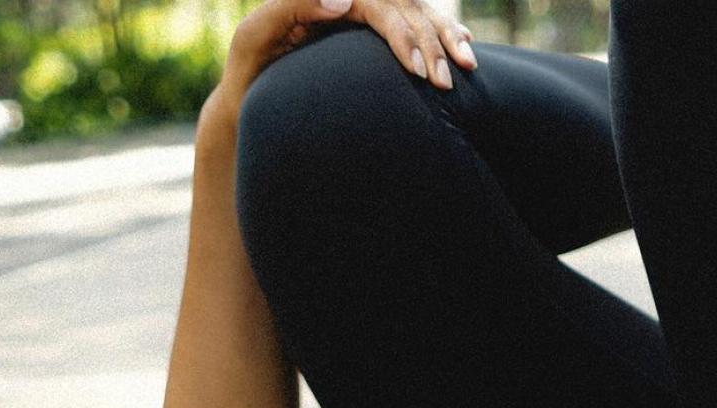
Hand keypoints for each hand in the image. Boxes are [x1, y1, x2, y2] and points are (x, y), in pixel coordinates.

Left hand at [210, 0, 476, 124]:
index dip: (401, 34)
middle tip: (446, 83)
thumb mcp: (256, 36)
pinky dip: (441, 35)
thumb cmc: (249, 66)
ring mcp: (363, 14)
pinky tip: (464, 47)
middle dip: (431, 43)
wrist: (250, 90)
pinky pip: (415, 26)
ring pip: (417, 15)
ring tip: (467, 65)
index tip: (416, 70)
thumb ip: (293, 7)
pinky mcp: (371, 34)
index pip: (377, 6)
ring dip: (445, 39)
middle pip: (405, 9)